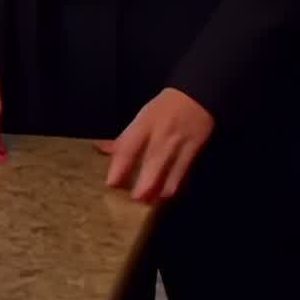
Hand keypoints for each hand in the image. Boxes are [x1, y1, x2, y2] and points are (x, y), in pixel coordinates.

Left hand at [98, 88, 213, 201]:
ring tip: (149, 202)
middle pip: (150, 165)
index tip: (111, 184)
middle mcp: (160, 137)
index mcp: (143, 126)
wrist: (197, 98)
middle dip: (143, 186)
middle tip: (134, 200)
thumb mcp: (141, 117)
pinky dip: (173, 187)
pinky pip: (183, 175)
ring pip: (169, 175)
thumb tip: (102, 149)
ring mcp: (178, 146)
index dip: (119, 168)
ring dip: (159, 192)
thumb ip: (124, 137)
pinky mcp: (193, 154)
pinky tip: (165, 195)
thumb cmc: (163, 108)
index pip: (128, 148)